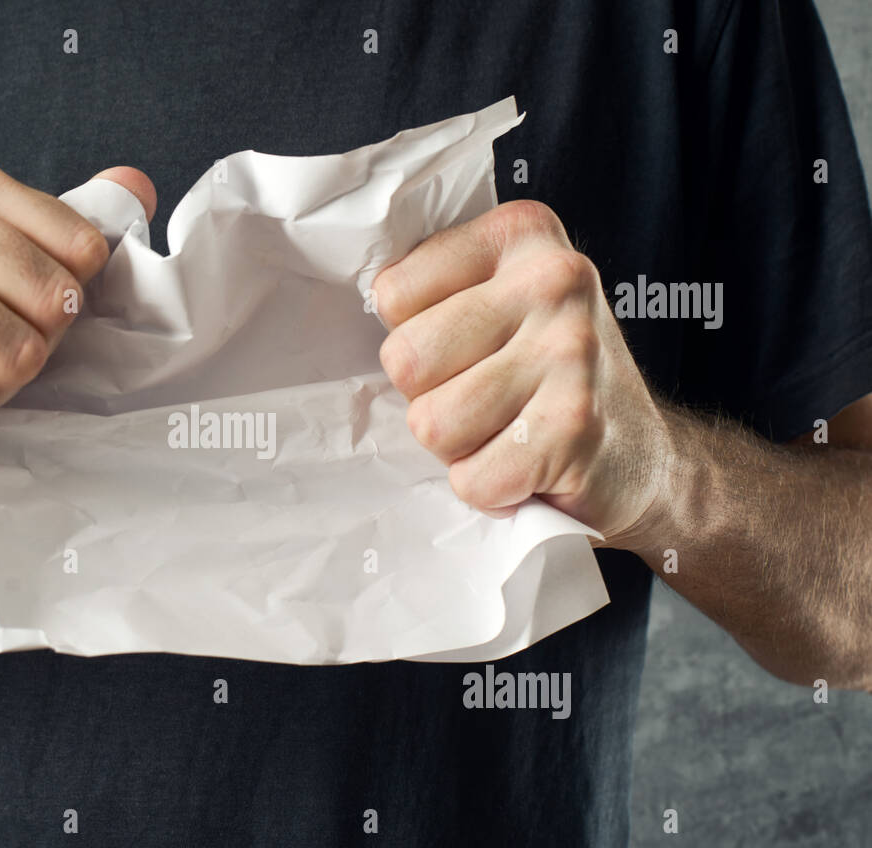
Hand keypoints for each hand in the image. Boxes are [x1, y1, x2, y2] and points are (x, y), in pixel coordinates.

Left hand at [373, 199, 671, 545]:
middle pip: (405, 360)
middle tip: (485, 400)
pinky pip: (471, 479)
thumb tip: (329, 314)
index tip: (465, 348)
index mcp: (519, 233)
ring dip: (458, 449)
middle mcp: (553, 279)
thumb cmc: (546, 377)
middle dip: (430, 398)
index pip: (391, 294)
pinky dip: (489, 490)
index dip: (413, 337)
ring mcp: (570, 353)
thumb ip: (435, 291)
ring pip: (431, 424)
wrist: (642, 456)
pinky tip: (528, 469)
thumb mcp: (500, 300)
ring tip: (507, 432)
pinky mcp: (575, 429)